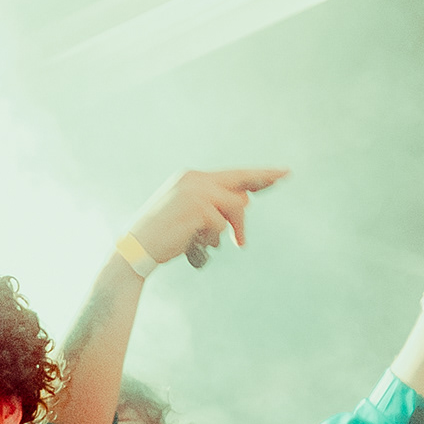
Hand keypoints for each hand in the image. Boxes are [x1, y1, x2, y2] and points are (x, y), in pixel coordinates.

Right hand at [128, 166, 288, 267]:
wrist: (136, 249)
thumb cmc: (162, 238)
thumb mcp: (190, 217)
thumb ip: (214, 207)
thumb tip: (245, 202)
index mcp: (191, 178)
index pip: (232, 175)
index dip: (258, 175)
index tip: (281, 173)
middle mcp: (195, 179)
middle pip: (241, 181)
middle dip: (264, 180)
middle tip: (287, 174)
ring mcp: (197, 191)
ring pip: (235, 207)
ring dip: (230, 229)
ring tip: (210, 244)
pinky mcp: (199, 207)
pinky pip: (222, 225)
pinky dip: (212, 239)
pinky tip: (195, 244)